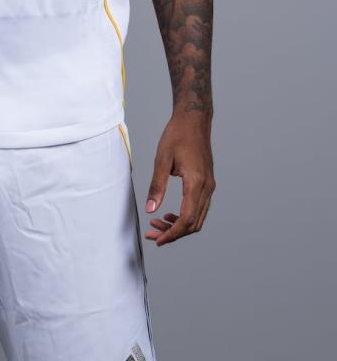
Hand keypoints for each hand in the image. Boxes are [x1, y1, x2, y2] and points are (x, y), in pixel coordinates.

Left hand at [144, 113, 215, 245]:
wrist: (194, 119)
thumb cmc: (177, 135)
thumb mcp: (162, 159)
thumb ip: (157, 186)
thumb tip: (151, 209)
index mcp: (196, 183)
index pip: (186, 219)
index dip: (172, 234)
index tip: (158, 240)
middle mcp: (207, 187)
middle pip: (193, 223)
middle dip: (174, 233)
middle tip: (153, 235)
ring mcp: (209, 186)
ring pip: (198, 217)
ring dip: (179, 226)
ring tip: (158, 224)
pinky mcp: (207, 183)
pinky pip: (199, 207)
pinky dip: (186, 216)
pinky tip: (170, 214)